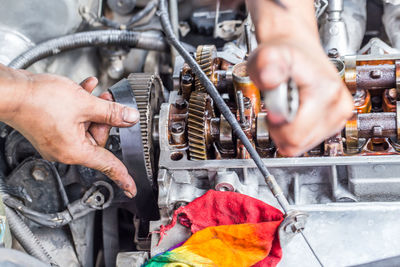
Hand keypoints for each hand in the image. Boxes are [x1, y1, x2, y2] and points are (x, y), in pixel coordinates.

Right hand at [3, 72, 138, 197]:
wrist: (10, 91)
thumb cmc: (39, 100)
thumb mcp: (85, 104)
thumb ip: (112, 113)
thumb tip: (129, 118)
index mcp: (74, 151)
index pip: (107, 165)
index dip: (122, 176)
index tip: (131, 188)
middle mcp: (64, 150)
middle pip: (97, 138)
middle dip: (104, 118)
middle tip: (105, 101)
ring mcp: (56, 141)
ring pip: (85, 126)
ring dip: (92, 109)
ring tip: (91, 92)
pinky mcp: (49, 130)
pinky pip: (72, 122)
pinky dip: (80, 107)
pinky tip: (83, 90)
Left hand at [247, 0, 353, 155]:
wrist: (298, 51)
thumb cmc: (283, 54)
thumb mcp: (267, 55)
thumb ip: (265, 65)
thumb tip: (269, 79)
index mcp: (325, 92)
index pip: (294, 136)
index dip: (275, 125)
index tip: (274, 105)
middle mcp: (338, 107)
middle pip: (297, 144)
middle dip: (280, 128)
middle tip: (279, 104)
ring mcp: (339, 116)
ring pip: (302, 145)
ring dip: (287, 130)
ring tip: (288, 105)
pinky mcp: (335, 122)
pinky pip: (306, 142)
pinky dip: (295, 130)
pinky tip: (295, 111)